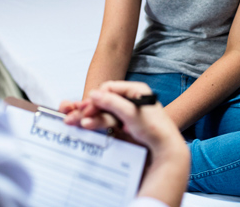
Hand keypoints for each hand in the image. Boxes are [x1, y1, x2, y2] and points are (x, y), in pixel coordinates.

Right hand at [62, 81, 189, 206]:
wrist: (165, 150)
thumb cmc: (154, 129)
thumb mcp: (132, 113)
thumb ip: (112, 102)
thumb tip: (94, 94)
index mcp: (135, 90)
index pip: (109, 88)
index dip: (97, 98)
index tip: (87, 109)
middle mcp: (129, 99)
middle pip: (104, 100)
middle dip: (89, 109)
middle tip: (74, 116)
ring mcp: (126, 112)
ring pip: (103, 112)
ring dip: (91, 117)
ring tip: (81, 124)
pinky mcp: (123, 124)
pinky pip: (106, 120)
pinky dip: (97, 123)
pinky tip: (87, 126)